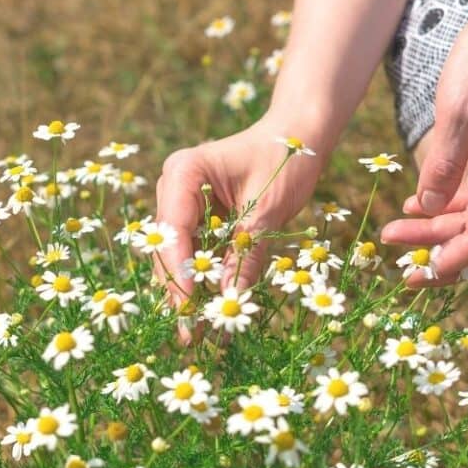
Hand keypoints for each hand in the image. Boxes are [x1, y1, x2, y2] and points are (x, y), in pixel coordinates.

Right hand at [155, 112, 327, 341]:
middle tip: (190, 334)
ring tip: (199, 331)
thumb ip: (246, 252)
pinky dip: (203, 277)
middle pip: (169, 248)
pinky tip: (211, 308)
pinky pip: (194, 251)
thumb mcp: (269, 208)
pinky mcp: (196, 215)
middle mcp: (173, 186)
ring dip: (189, 290)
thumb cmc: (286, 158)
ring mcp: (181, 201)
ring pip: (178, 255)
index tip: (190, 310)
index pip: (174, 231)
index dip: (181, 273)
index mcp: (183, 172)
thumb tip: (228, 299)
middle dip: (180, 290)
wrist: (298, 133)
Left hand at [380, 0, 467, 285]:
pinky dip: (445, 209)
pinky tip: (413, 207)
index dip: (452, 263)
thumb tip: (425, 207)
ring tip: (395, 235)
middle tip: (400, 268)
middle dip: (443, 258)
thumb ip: (444, 160)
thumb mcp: (458, 106)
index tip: (418, 274)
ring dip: (438, 234)